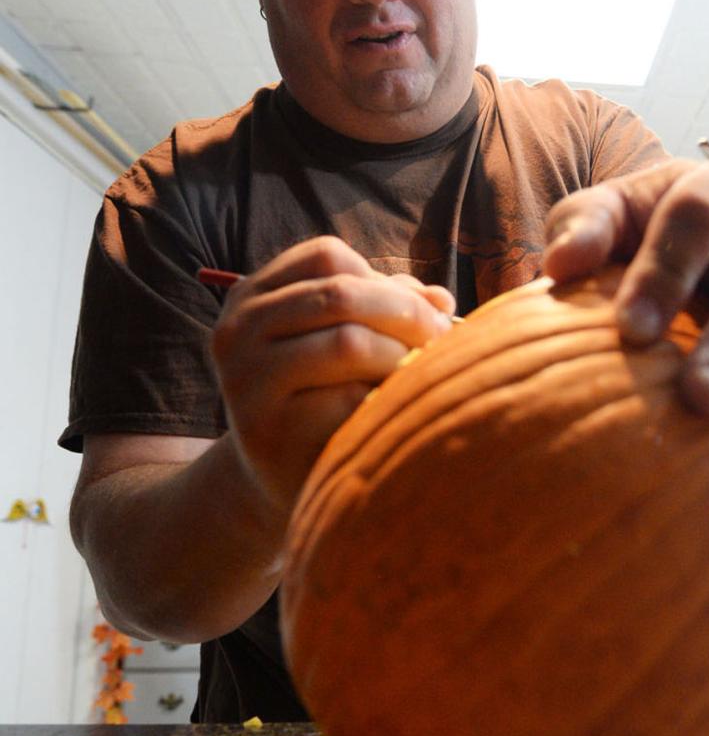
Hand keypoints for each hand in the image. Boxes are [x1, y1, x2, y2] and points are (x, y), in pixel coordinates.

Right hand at [209, 236, 454, 512]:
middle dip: (406, 315)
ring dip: (400, 357)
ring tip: (419, 377)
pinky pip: (349, 400)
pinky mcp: (268, 431)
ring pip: (348, 343)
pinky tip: (392, 412)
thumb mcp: (341, 344)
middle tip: (442, 342)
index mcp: (252, 297)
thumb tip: (442, 300)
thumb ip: (387, 310)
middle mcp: (238, 331)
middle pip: (341, 294)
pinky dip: (383, 400)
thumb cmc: (322, 398)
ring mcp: (247, 382)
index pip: (327, 258)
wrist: (277, 478)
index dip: (385, 281)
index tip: (426, 314)